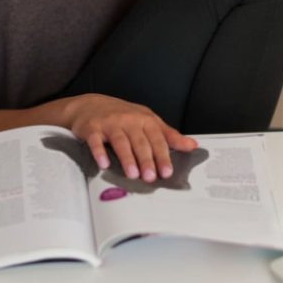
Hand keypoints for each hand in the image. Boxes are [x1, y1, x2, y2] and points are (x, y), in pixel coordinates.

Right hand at [66, 94, 197, 182]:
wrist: (91, 105)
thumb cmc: (123, 116)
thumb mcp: (148, 121)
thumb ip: (169, 135)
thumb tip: (191, 145)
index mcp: (145, 119)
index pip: (157, 138)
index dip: (163, 155)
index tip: (167, 171)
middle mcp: (129, 120)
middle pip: (140, 141)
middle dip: (146, 160)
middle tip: (151, 177)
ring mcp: (110, 123)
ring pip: (121, 141)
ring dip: (127, 158)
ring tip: (133, 174)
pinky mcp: (92, 128)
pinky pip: (96, 141)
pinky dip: (99, 152)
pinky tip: (104, 164)